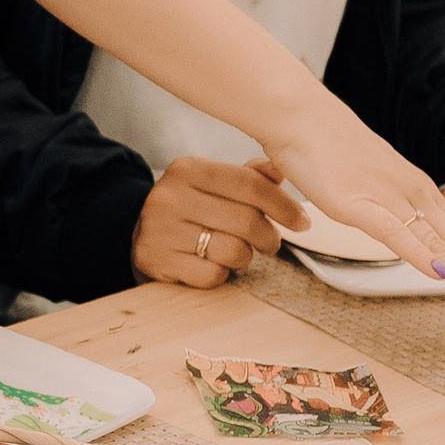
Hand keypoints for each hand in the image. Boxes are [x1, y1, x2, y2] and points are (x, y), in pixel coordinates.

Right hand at [130, 157, 299, 288]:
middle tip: (269, 242)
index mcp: (187, 169)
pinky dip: (221, 274)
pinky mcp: (156, 261)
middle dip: (268, 237)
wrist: (143, 234)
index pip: (250, 185)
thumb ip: (249, 177)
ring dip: (245, 257)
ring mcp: (159, 230)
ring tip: (236, 252)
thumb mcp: (215, 183)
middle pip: (246, 221)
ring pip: (233, 251)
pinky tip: (212, 264)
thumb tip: (280, 171)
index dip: (284, 206)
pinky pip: (212, 275)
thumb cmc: (192, 208)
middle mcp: (168, 196)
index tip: (301, 222)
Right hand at [263, 104, 444, 294]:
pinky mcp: (358, 204)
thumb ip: (381, 196)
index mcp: (414, 184)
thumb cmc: (325, 142)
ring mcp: (386, 197)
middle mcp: (409, 191)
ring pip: (432, 240)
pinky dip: (419, 255)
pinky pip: (395, 234)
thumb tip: (388, 214)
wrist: (300, 116)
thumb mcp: (365, 173)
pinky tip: (438, 273)